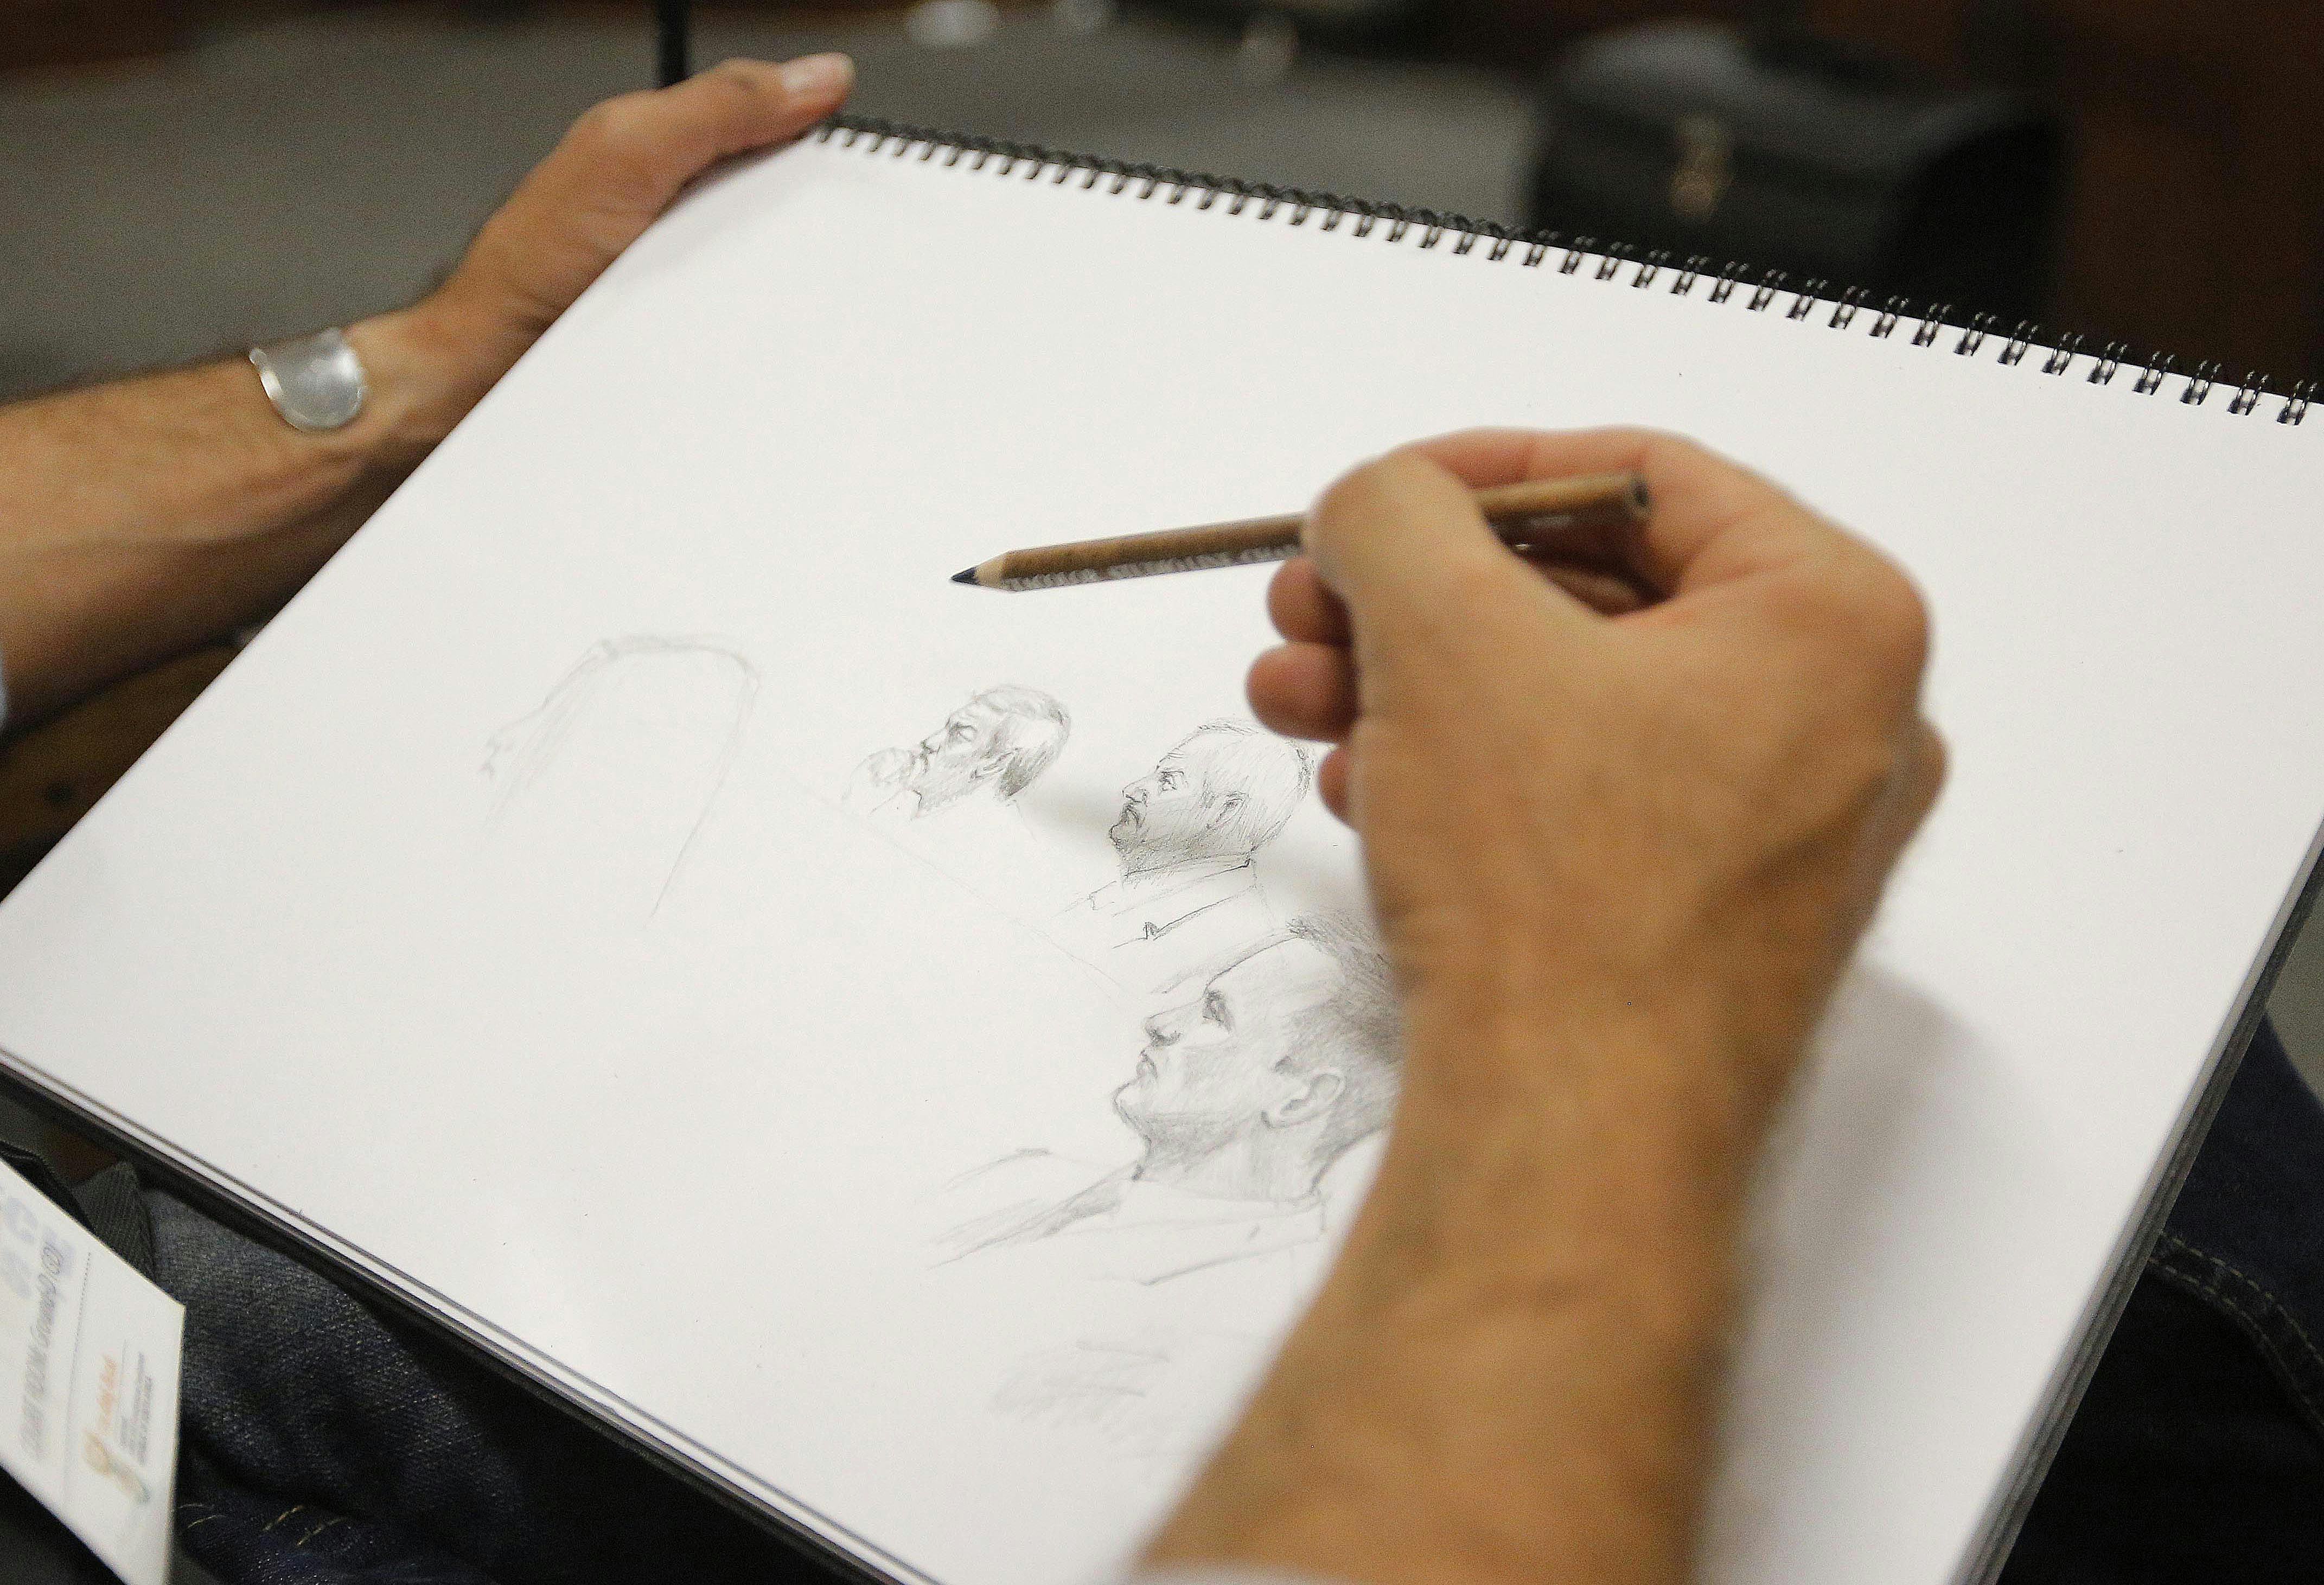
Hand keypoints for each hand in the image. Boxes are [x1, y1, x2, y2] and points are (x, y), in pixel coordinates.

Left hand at [357, 55, 853, 444]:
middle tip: (799, 239)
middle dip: (803, 220)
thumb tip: (813, 76)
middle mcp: (675, 204)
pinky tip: (751, 335)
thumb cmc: (530, 267)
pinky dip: (759, 331)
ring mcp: (682, 272)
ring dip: (783, 286)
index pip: (771, 121)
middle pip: (779, 200)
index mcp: (665, 145)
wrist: (485, 373)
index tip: (851, 160)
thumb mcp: (629, 155)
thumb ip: (718, 108)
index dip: (815, 134)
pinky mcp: (686, 332)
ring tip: (767, 291)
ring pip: (771, 269)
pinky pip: (751, 325)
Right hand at [1248, 427, 1942, 1139]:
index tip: (1369, 500)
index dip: (1476, 470)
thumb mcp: (1444, 638)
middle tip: (1312, 605)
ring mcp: (1780, 834)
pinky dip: (1467, 777)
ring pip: (1571, 705)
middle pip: (1595, 594)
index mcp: (1833, 619)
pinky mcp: (1709, 920)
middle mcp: (1837, 724)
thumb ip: (1394, 516)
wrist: (1571, 1142)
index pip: (1641, 477)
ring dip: (1418, 687)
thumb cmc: (1558, 898)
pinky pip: (1580, 802)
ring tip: (1299, 702)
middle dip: (1422, 599)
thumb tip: (1373, 506)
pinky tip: (1365, 791)